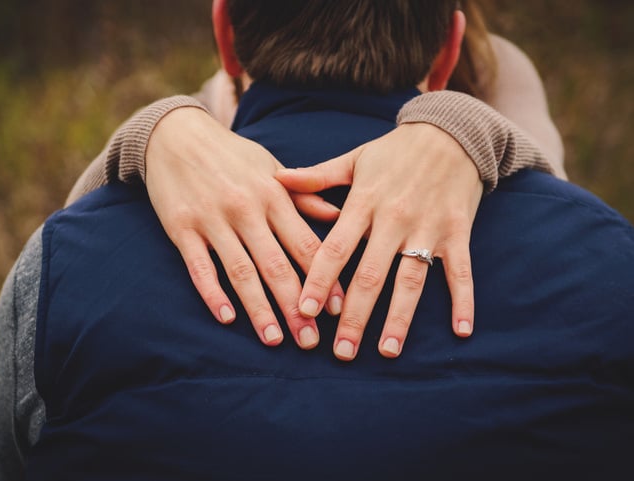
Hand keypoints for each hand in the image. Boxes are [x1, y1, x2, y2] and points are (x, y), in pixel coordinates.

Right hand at [145, 107, 342, 347]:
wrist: (176, 136)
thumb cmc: (232, 156)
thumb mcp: (271, 168)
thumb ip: (304, 196)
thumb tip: (341, 216)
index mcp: (273, 195)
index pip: (305, 244)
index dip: (325, 279)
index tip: (339, 311)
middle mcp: (246, 209)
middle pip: (276, 265)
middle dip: (296, 305)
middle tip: (310, 341)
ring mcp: (213, 220)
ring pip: (241, 271)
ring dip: (259, 308)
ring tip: (274, 339)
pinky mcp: (182, 228)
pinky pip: (199, 266)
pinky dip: (212, 292)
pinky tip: (226, 317)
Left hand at [276, 123, 482, 359]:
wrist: (452, 132)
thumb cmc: (395, 150)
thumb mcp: (354, 159)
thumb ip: (316, 176)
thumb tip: (276, 180)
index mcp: (364, 202)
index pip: (335, 248)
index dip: (319, 280)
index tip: (304, 310)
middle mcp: (394, 219)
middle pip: (370, 274)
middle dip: (354, 316)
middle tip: (341, 351)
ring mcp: (427, 228)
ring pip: (411, 280)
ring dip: (399, 318)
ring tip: (388, 351)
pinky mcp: (457, 232)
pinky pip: (460, 271)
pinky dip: (464, 300)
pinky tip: (460, 331)